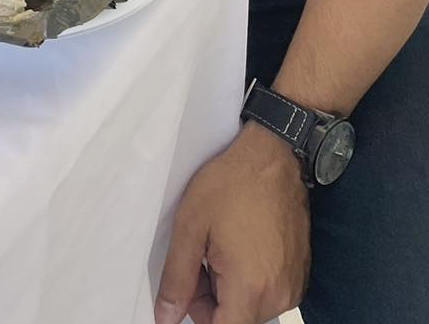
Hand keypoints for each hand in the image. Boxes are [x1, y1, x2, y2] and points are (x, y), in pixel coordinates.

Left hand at [155, 124, 309, 323]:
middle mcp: (278, 297)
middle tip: (198, 254)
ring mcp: (293, 286)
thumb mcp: (191, 227)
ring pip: (250, 306)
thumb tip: (166, 317)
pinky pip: (268, 291)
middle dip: (209, 298)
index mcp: (250, 291)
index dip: (197, 313)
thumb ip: (177, 279)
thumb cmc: (230, 186)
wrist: (273, 157)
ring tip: (219, 244)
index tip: (187, 285)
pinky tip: (240, 244)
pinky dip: (249, 278)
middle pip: (235, 319)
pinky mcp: (299, 274)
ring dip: (228, 287)